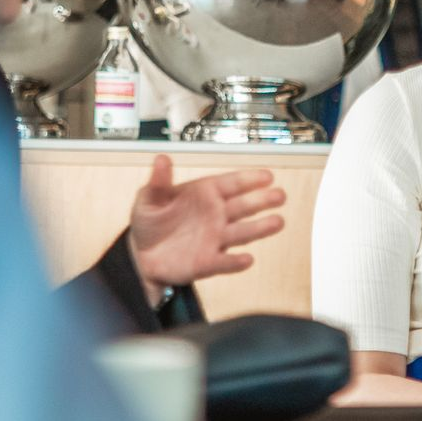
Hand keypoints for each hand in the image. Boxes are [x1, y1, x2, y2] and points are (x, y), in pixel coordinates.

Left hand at [127, 155, 285, 300]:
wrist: (142, 255)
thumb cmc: (149, 222)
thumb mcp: (148, 198)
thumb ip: (159, 181)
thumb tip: (161, 159)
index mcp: (204, 194)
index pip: (231, 184)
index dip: (249, 179)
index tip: (267, 176)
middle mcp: (216, 215)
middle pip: (244, 206)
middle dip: (262, 200)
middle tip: (280, 195)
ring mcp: (215, 239)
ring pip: (242, 232)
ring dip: (260, 228)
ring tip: (278, 222)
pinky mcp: (208, 262)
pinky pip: (225, 262)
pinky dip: (235, 262)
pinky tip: (247, 259)